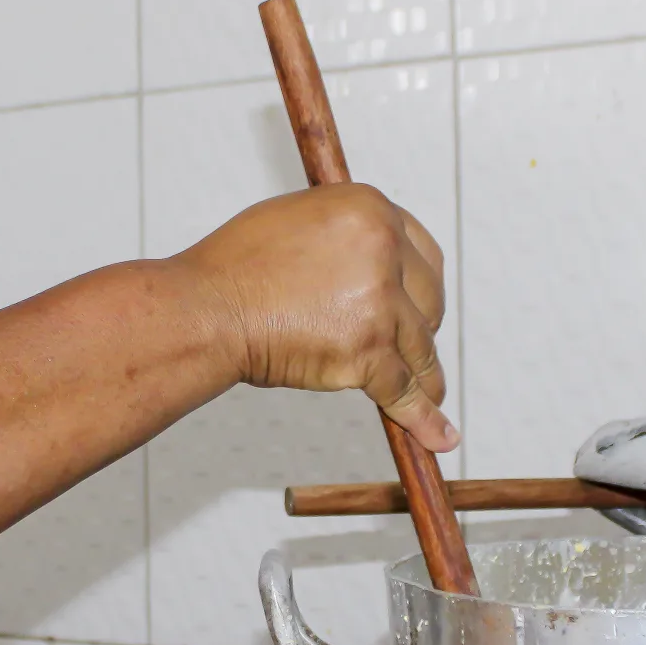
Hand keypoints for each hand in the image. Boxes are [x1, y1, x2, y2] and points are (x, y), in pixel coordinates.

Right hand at [174, 183, 455, 451]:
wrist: (207, 309)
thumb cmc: (235, 267)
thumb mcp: (300, 220)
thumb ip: (345, 235)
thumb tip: (369, 260)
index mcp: (370, 209)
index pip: (423, 253)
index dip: (423, 286)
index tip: (421, 306)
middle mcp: (383, 249)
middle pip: (429, 301)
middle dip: (421, 328)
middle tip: (409, 349)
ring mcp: (379, 302)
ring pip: (419, 349)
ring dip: (426, 376)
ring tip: (430, 395)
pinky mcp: (368, 350)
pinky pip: (404, 389)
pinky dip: (422, 417)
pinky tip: (438, 434)